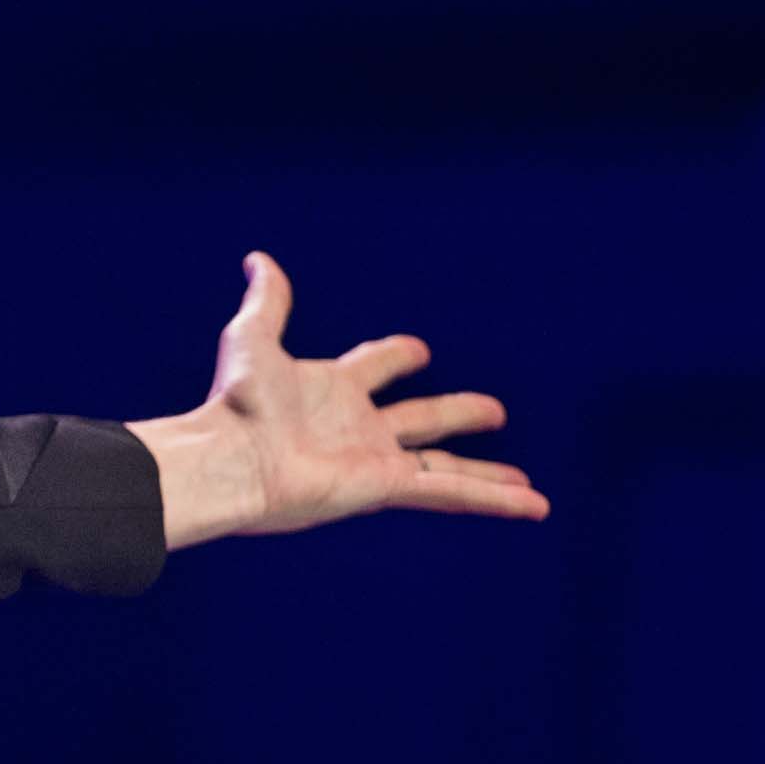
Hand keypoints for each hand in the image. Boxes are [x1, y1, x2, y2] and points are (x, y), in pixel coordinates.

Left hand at [128, 253, 546, 548]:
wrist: (232, 458)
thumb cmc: (238, 404)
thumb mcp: (253, 340)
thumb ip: (267, 302)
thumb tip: (257, 259)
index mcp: (332, 390)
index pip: (374, 366)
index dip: (394, 356)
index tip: (416, 350)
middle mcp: (359, 428)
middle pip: (423, 418)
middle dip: (457, 413)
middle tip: (494, 411)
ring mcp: (376, 461)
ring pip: (446, 466)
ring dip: (487, 474)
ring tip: (527, 483)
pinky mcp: (387, 487)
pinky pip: (452, 492)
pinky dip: (495, 500)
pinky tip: (532, 505)